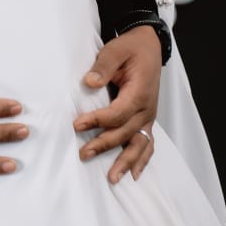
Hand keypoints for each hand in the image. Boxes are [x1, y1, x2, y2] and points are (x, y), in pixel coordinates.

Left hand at [73, 25, 160, 183]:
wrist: (149, 46)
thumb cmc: (131, 48)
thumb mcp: (115, 50)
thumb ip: (103, 66)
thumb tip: (89, 82)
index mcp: (140, 92)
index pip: (118, 112)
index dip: (97, 120)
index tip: (77, 125)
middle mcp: (147, 108)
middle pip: (126, 132)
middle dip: (104, 145)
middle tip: (83, 154)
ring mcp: (149, 116)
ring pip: (139, 144)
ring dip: (126, 162)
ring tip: (112, 179)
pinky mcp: (146, 120)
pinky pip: (148, 144)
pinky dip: (142, 160)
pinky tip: (133, 175)